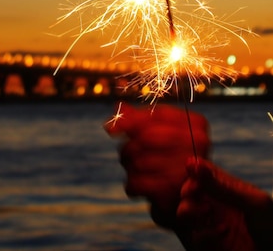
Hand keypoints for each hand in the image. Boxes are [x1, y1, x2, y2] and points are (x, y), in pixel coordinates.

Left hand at [105, 102, 210, 228]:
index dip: (130, 120)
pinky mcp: (175, 193)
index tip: (110, 128)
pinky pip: (138, 182)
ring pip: (139, 160)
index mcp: (197, 124)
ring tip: (133, 168)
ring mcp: (189, 169)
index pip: (158, 115)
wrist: (187, 202)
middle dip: (129, 146)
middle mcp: (199, 144)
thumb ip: (139, 118)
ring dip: (129, 165)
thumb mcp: (159, 132)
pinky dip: (131, 184)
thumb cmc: (170, 158)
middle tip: (125, 154)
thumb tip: (119, 108)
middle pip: (146, 138)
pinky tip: (135, 184)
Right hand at [176, 158, 272, 250]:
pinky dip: (204, 234)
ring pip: (182, 213)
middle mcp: (213, 204)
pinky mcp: (206, 245)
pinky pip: (192, 237)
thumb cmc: (271, 227)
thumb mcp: (253, 203)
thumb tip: (192, 162)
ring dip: (191, 212)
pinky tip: (222, 233)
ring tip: (209, 213)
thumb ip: (223, 186)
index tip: (194, 172)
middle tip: (204, 195)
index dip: (193, 170)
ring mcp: (209, 225)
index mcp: (224, 188)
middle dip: (188, 191)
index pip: (200, 170)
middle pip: (186, 190)